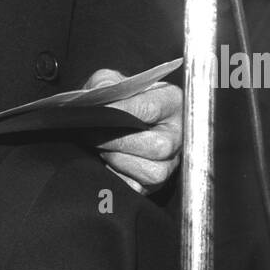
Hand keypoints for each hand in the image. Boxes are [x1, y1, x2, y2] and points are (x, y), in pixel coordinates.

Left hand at [84, 69, 182, 193]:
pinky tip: (107, 163)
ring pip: (151, 171)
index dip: (121, 112)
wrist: (116, 120)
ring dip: (117, 160)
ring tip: (100, 148)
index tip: (97, 113)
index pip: (151, 109)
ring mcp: (172, 162)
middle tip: (91, 134)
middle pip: (157, 145)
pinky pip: (139, 188)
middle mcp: (179, 134)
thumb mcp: (112, 81)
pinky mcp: (157, 184)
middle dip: (117, 141)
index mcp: (173, 101)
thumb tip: (96, 103)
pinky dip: (118, 176)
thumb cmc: (118, 100)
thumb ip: (104, 84)